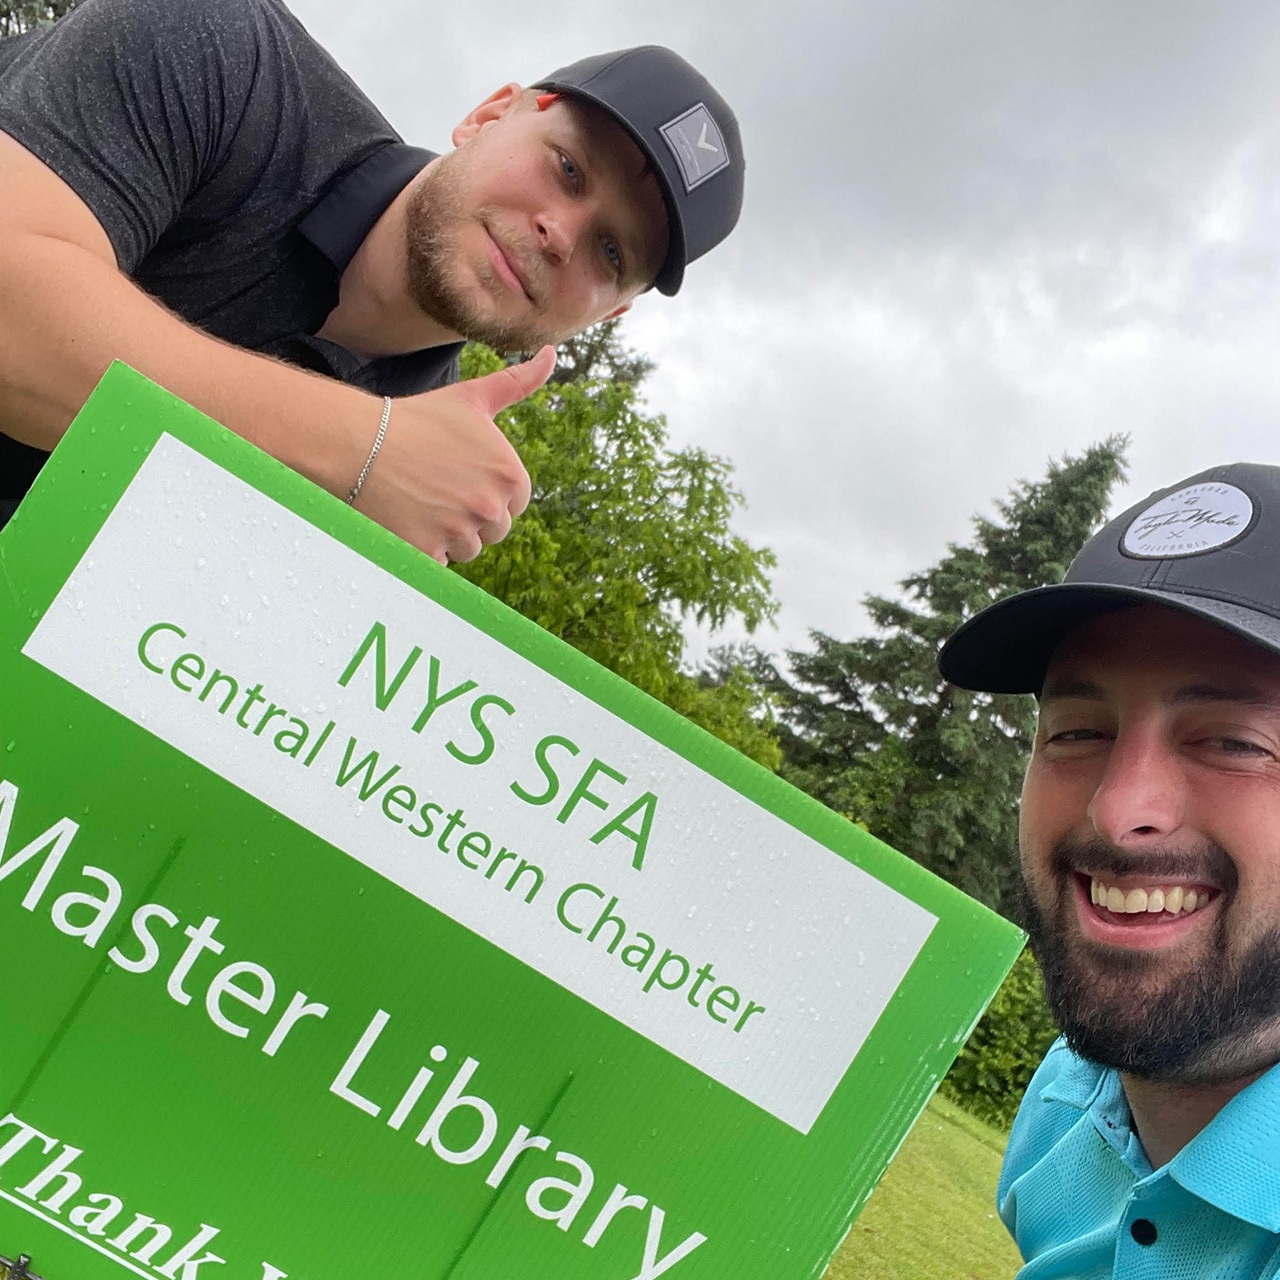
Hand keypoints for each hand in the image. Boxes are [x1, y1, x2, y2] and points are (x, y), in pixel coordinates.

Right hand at [354, 346, 554, 562]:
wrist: (358, 442)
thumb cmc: (417, 419)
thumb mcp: (473, 398)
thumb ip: (517, 383)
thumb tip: (550, 353)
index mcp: (509, 476)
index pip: (515, 504)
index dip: (488, 491)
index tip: (461, 474)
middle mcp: (490, 508)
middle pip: (494, 531)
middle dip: (470, 515)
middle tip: (437, 488)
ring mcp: (459, 534)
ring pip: (468, 550)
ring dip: (448, 535)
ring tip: (421, 502)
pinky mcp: (428, 554)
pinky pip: (439, 564)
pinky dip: (424, 549)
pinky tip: (407, 519)